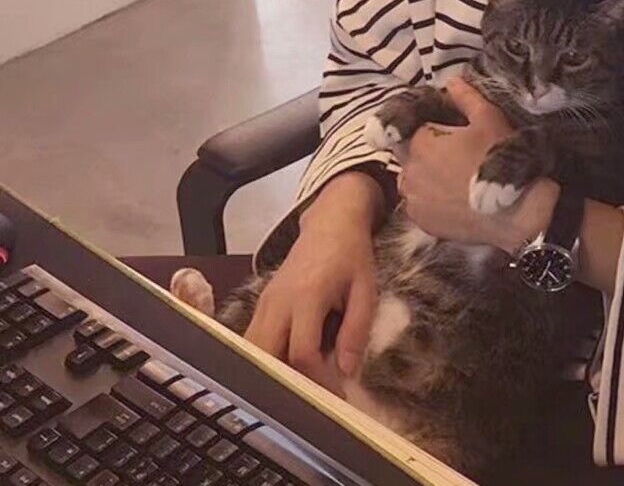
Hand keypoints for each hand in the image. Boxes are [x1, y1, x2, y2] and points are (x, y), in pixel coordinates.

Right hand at [244, 172, 382, 388]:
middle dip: (285, 384)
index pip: (302, 351)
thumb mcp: (366, 288)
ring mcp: (265, 302)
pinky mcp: (261, 304)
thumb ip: (356, 329)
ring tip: (297, 391)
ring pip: (253, 351)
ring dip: (271, 375)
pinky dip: (265, 360)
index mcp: (307, 295)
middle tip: (309, 402)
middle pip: (266, 356)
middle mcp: (278, 301)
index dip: (316, 380)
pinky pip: (253, 340)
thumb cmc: (352, 255)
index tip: (334, 397)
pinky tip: (285, 372)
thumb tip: (347, 371)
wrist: (331, 223)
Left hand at [399, 77, 556, 251]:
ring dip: (426, 176)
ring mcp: (412, 199)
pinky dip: (430, 200)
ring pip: (413, 180)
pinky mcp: (421, 223)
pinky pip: (419, 205)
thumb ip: (466, 98)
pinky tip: (453, 200)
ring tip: (456, 180)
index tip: (457, 136)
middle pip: (412, 154)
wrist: (514, 213)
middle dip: (429, 152)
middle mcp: (408, 171)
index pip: (418, 127)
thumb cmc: (499, 160)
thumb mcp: (489, 119)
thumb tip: (453, 80)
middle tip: (459, 158)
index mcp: (420, 142)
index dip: (437, 130)